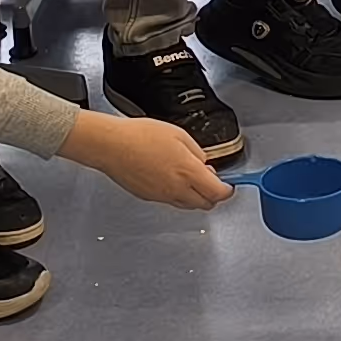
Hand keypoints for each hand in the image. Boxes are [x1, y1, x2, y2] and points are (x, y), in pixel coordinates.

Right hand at [61, 109, 232, 209]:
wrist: (112, 145)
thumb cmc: (141, 136)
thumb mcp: (180, 135)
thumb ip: (197, 153)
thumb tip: (204, 164)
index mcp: (188, 173)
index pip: (218, 193)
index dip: (227, 190)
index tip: (229, 185)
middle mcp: (177, 189)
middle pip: (205, 204)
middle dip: (212, 194)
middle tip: (210, 180)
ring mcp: (162, 196)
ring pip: (188, 205)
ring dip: (195, 196)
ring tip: (189, 176)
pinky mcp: (149, 197)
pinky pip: (171, 201)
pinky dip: (177, 194)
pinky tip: (171, 177)